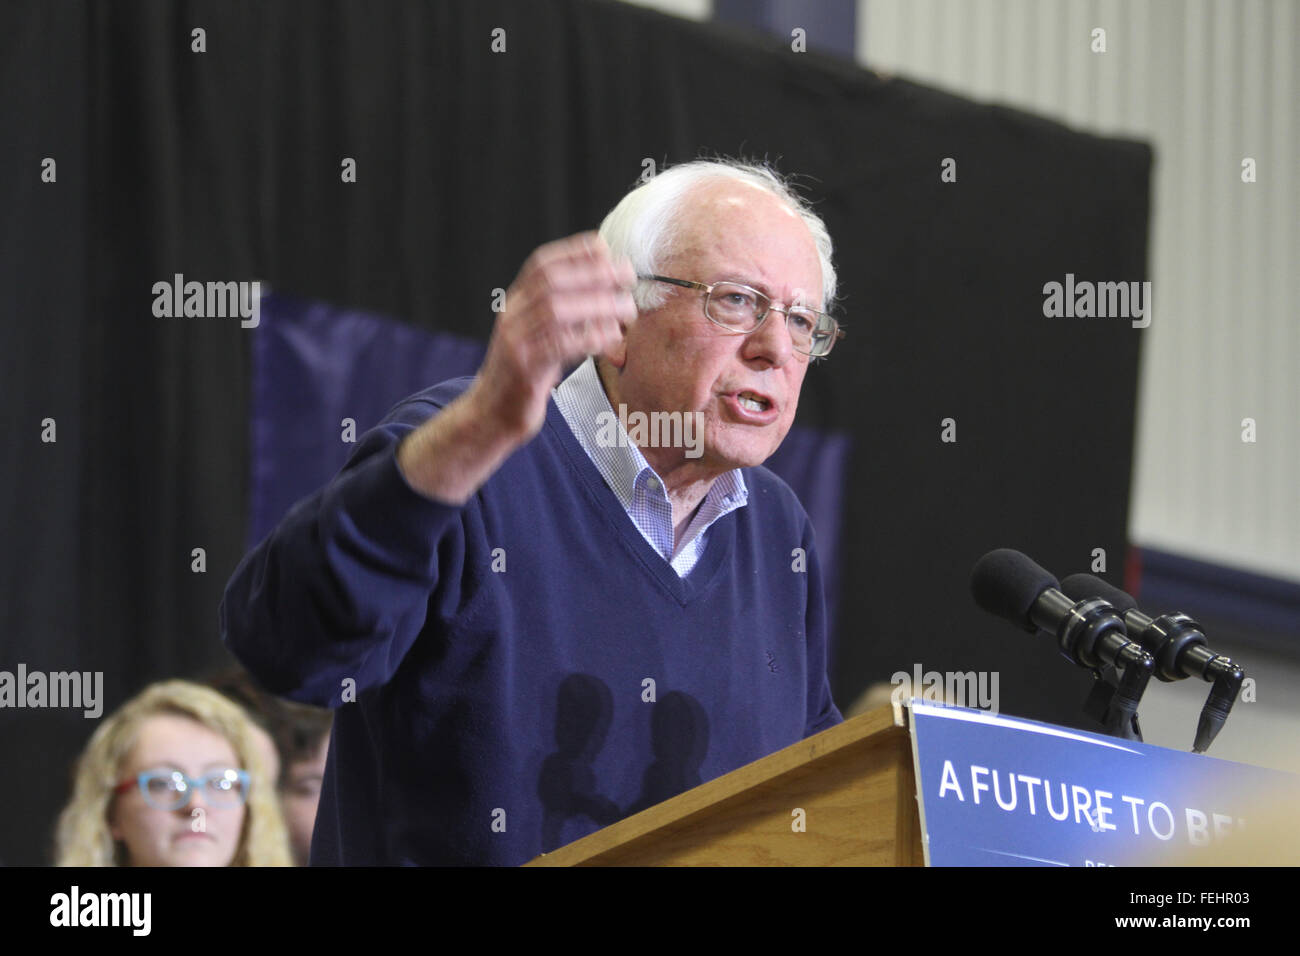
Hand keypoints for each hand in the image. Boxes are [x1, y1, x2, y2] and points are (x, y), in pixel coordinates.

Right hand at [471, 231, 636, 440]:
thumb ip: (565, 315)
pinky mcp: (523, 368)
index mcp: (516, 302)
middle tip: (628, 277)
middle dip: (593, 273)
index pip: (541, 263)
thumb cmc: (528, 375)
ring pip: (555, 310)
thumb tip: (609, 294)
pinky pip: (558, 345)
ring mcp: (513, 340)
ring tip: (627, 311)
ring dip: (598, 305)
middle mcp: (511, 315)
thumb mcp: (542, 337)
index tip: (606, 249)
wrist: (492, 414)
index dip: (574, 250)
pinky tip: (611, 338)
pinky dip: (589, 337)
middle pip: (550, 281)